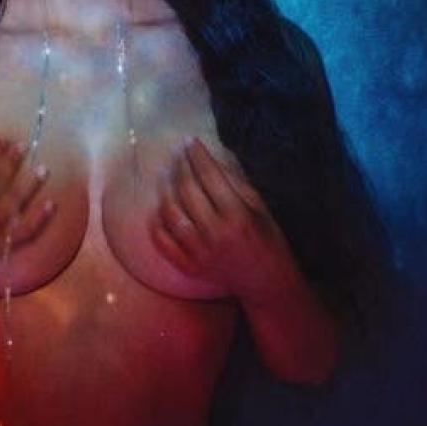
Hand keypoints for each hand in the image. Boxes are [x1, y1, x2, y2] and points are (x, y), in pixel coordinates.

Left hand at [149, 136, 297, 303]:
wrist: (268, 284)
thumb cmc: (269, 241)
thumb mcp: (260, 208)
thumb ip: (236, 184)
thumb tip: (211, 159)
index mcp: (237, 216)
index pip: (210, 176)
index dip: (197, 155)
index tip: (190, 141)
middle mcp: (215, 233)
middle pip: (188, 191)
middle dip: (181, 167)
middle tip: (178, 154)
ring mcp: (200, 252)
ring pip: (172, 214)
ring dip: (166, 190)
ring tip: (167, 176)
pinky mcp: (190, 266)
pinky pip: (163, 241)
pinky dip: (157, 222)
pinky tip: (160, 207)